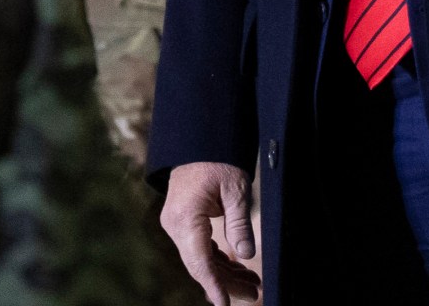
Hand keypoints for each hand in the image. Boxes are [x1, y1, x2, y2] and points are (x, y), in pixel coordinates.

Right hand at [161, 161, 260, 304]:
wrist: (198, 139)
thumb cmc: (217, 159)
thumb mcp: (235, 190)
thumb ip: (239, 224)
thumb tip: (246, 255)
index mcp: (186, 218)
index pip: (199, 260)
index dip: (213, 284)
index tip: (224, 304)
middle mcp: (175, 225)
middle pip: (200, 264)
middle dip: (226, 282)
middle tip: (253, 293)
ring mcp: (176, 224)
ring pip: (200, 258)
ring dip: (224, 272)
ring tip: (251, 283)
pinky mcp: (183, 222)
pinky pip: (199, 247)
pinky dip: (218, 258)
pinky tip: (237, 266)